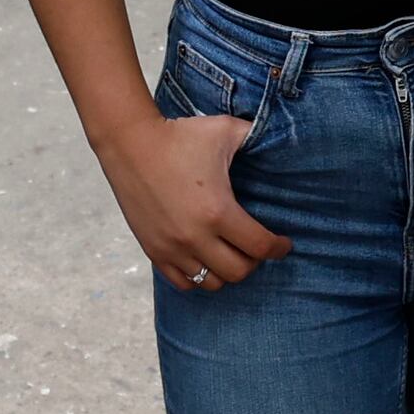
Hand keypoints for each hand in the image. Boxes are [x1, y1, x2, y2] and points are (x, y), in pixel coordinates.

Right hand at [105, 104, 288, 293]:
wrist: (130, 142)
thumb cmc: (179, 135)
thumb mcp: (226, 131)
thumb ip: (257, 136)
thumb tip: (281, 139)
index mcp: (218, 211)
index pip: (260, 247)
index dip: (278, 248)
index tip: (283, 243)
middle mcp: (195, 236)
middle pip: (238, 272)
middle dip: (254, 261)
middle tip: (255, 247)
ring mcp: (172, 247)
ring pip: (211, 283)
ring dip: (226, 271)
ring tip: (230, 254)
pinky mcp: (153, 250)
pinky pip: (182, 282)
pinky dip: (198, 277)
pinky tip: (204, 259)